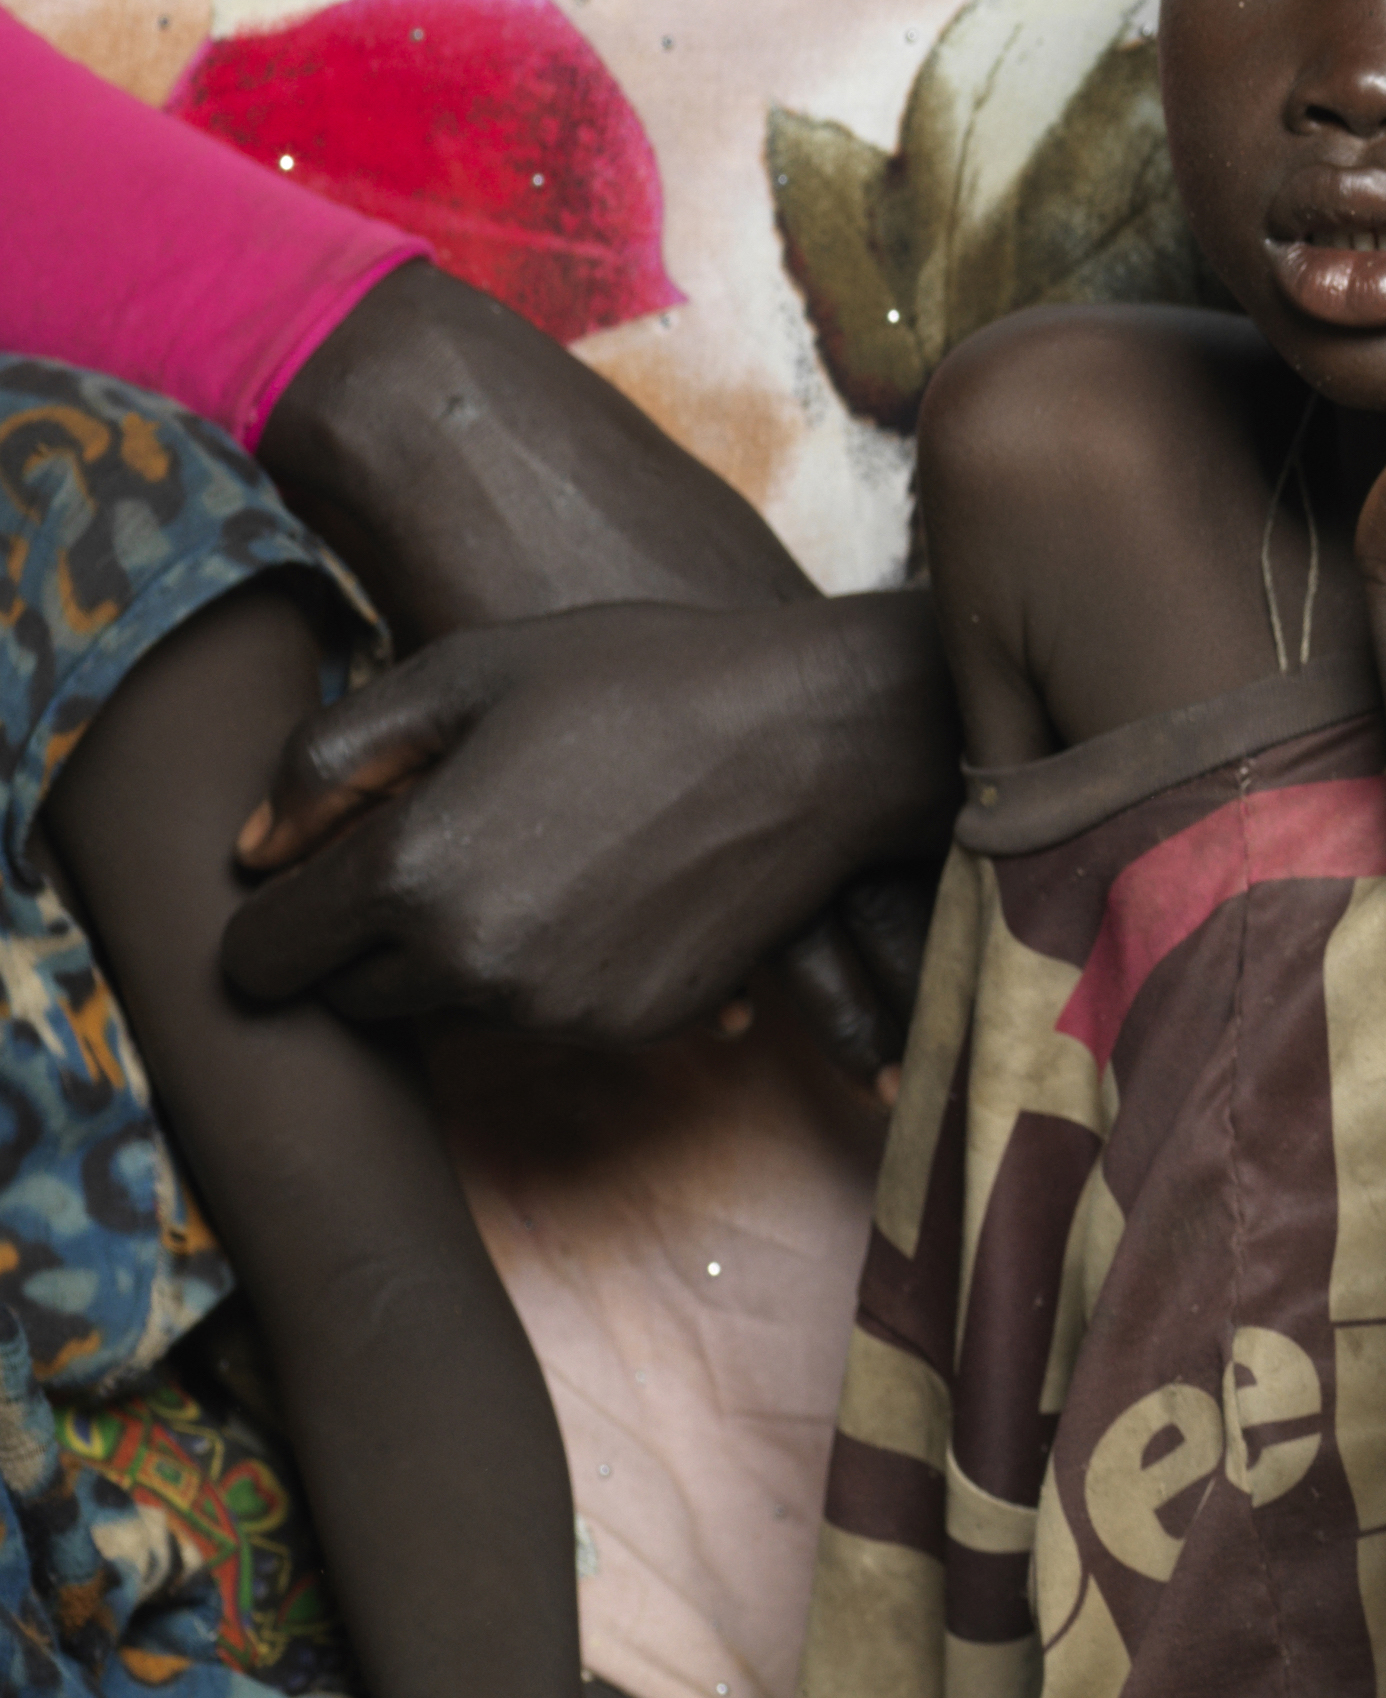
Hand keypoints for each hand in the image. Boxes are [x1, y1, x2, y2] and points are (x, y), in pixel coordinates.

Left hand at [217, 591, 945, 1047]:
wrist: (819, 738)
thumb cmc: (638, 680)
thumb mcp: (463, 671)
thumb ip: (328, 759)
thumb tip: (254, 849)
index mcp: (412, 875)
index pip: (263, 956)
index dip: (273, 912)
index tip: (315, 873)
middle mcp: (475, 965)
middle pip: (346, 998)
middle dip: (362, 941)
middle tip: (432, 851)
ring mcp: (558, 1008)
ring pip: (443, 1012)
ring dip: (456, 956)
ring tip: (532, 852)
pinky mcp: (629, 1026)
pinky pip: (540, 1018)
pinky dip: (547, 968)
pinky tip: (600, 885)